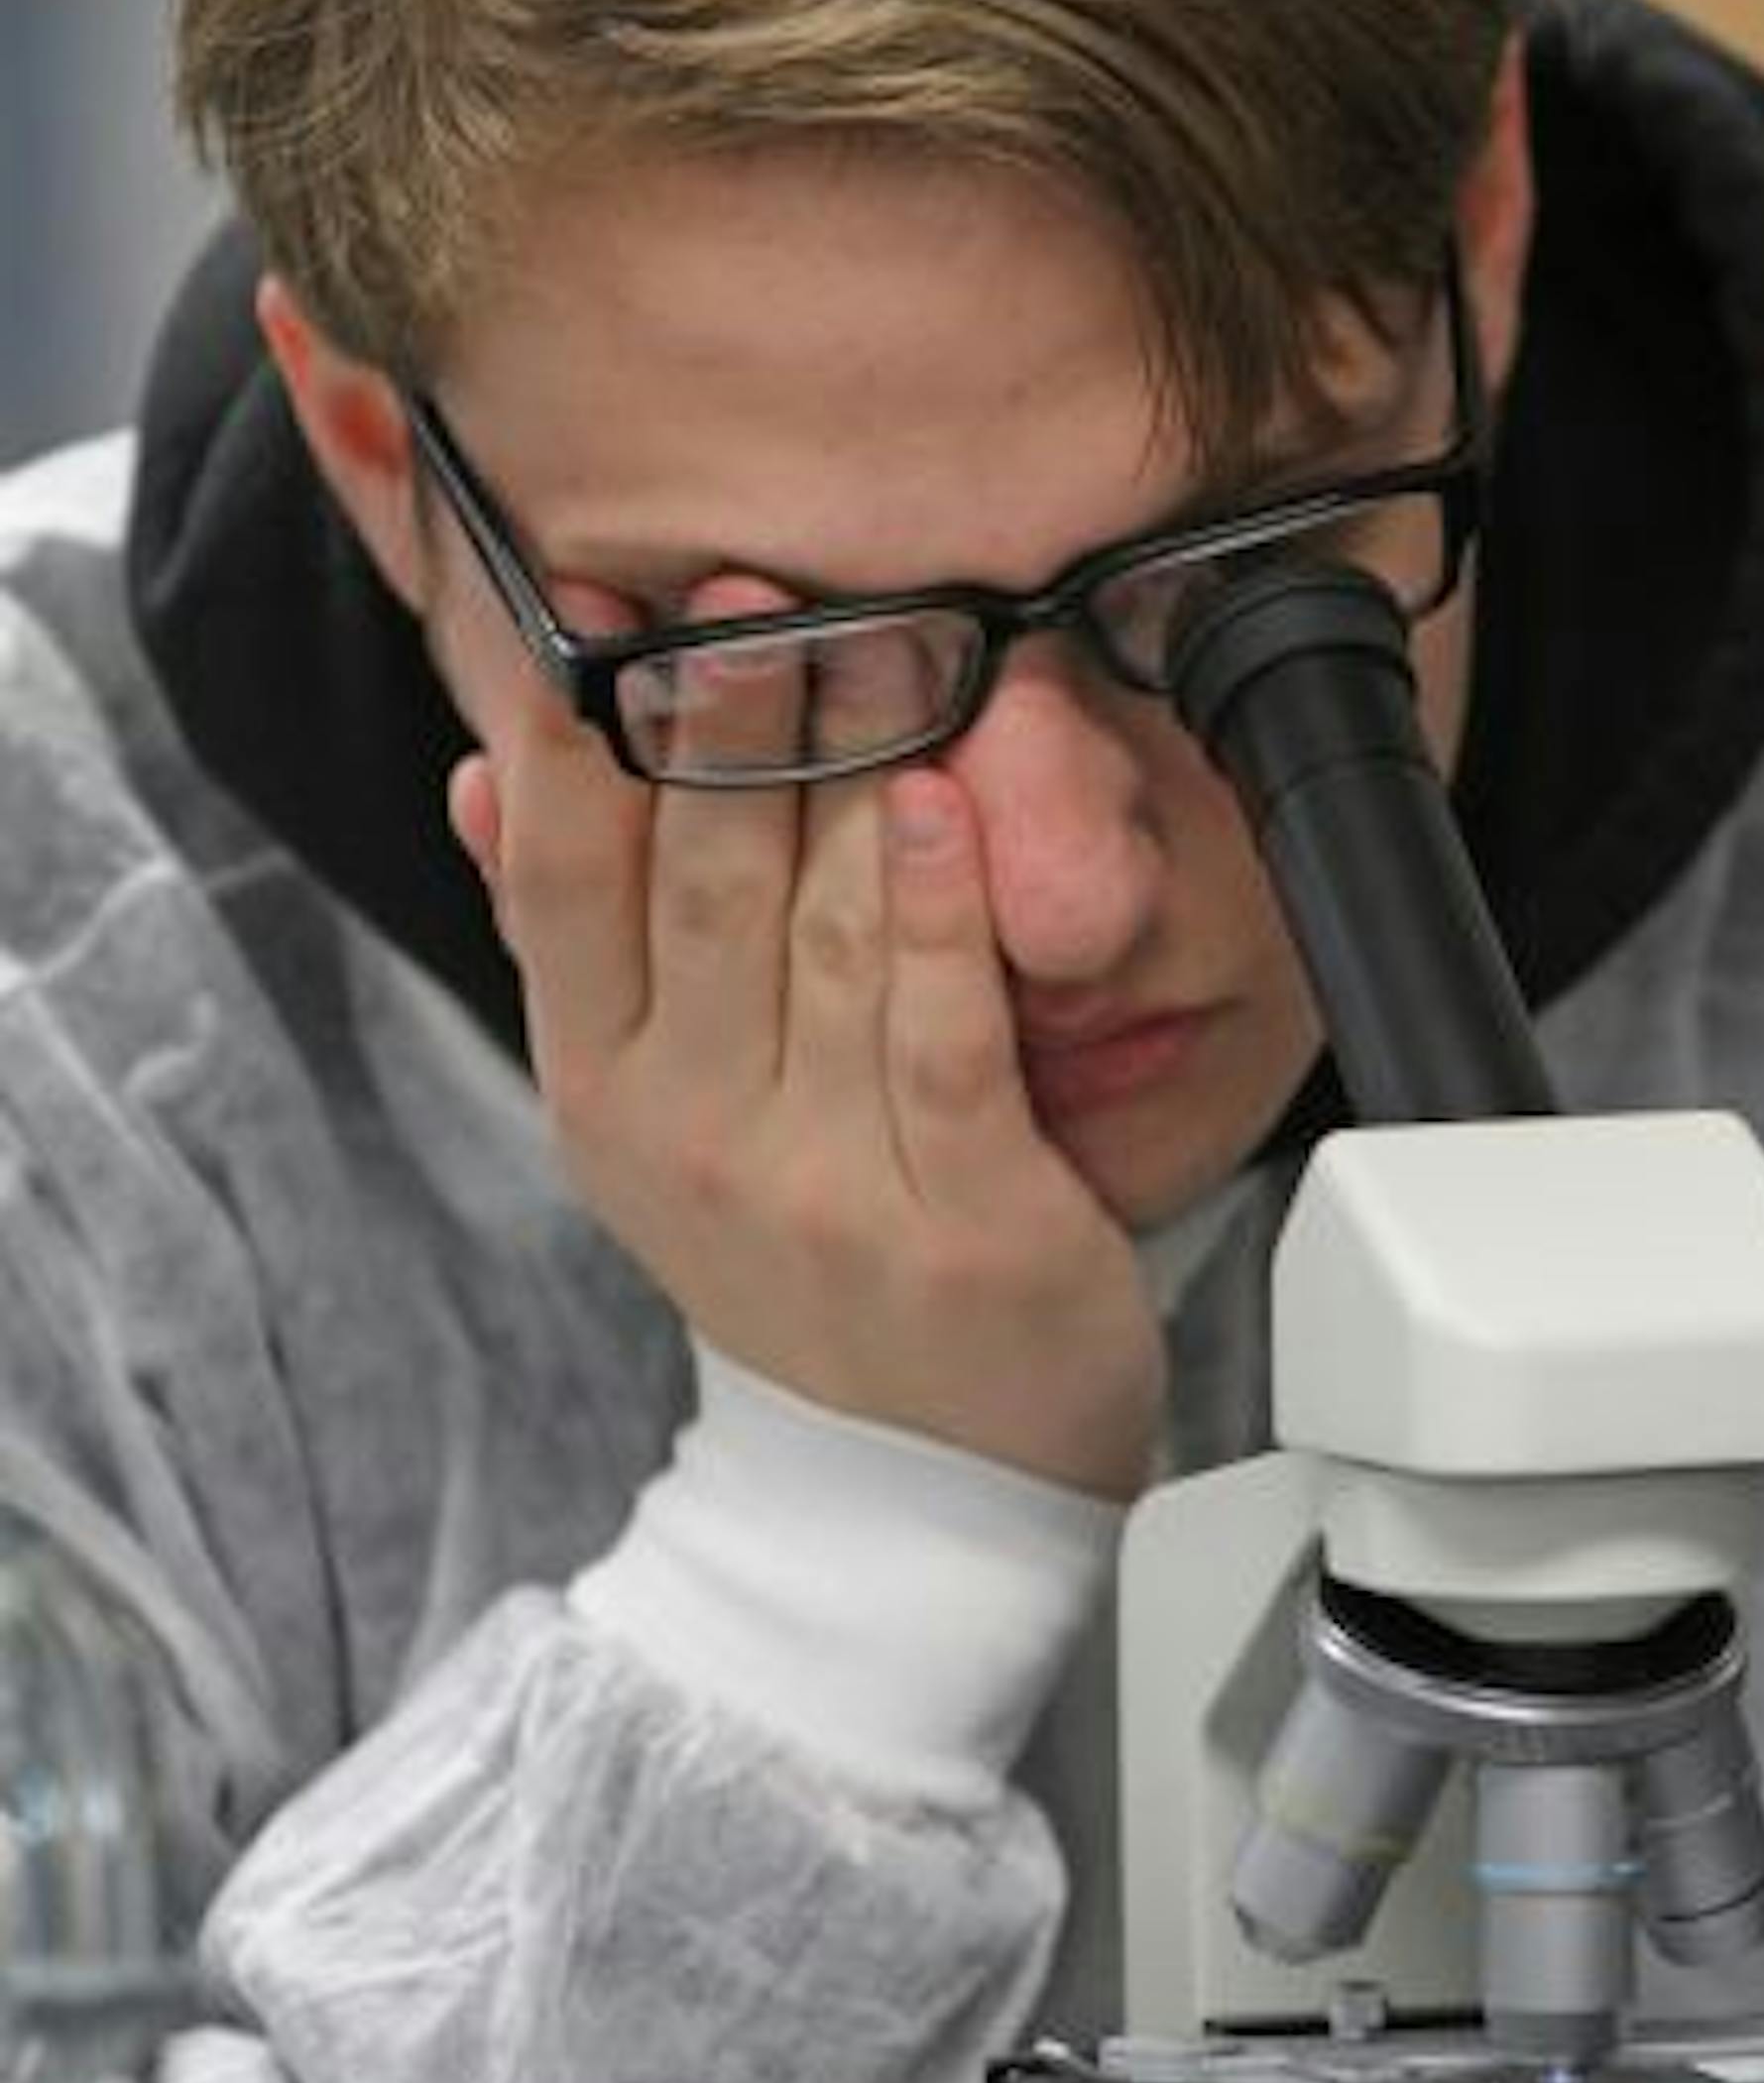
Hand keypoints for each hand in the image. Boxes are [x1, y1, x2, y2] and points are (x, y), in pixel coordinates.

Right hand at [447, 590, 1164, 1502]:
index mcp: (607, 1086)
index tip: (601, 604)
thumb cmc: (794, 1259)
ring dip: (849, 778)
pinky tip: (947, 804)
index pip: (561, 881)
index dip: (577, 736)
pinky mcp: (962, 1221)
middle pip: (697, 884)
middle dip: (725, 721)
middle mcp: (691, 1132)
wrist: (910, 1496)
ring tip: (874, 641)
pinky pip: (942, 1038)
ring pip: (824, 937)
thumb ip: (573, 940)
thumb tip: (482, 776)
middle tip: (752, 587)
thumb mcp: (644, 1115)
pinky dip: (942, 914)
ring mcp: (823, 1183)